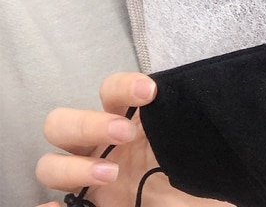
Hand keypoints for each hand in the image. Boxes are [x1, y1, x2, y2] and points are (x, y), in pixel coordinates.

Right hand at [35, 72, 230, 206]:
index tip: (151, 92)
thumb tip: (203, 105)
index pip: (109, 91)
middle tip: (126, 133)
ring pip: (49, 164)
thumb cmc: (196, 180)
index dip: (123, 86)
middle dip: (89, 124)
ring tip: (111, 175)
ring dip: (73, 166)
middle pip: (61, 123)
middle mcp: (100, 147)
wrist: (196, 205)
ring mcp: (87, 178)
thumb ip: (188, 132)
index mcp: (127, 122)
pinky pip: (47, 206)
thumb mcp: (195, 152)